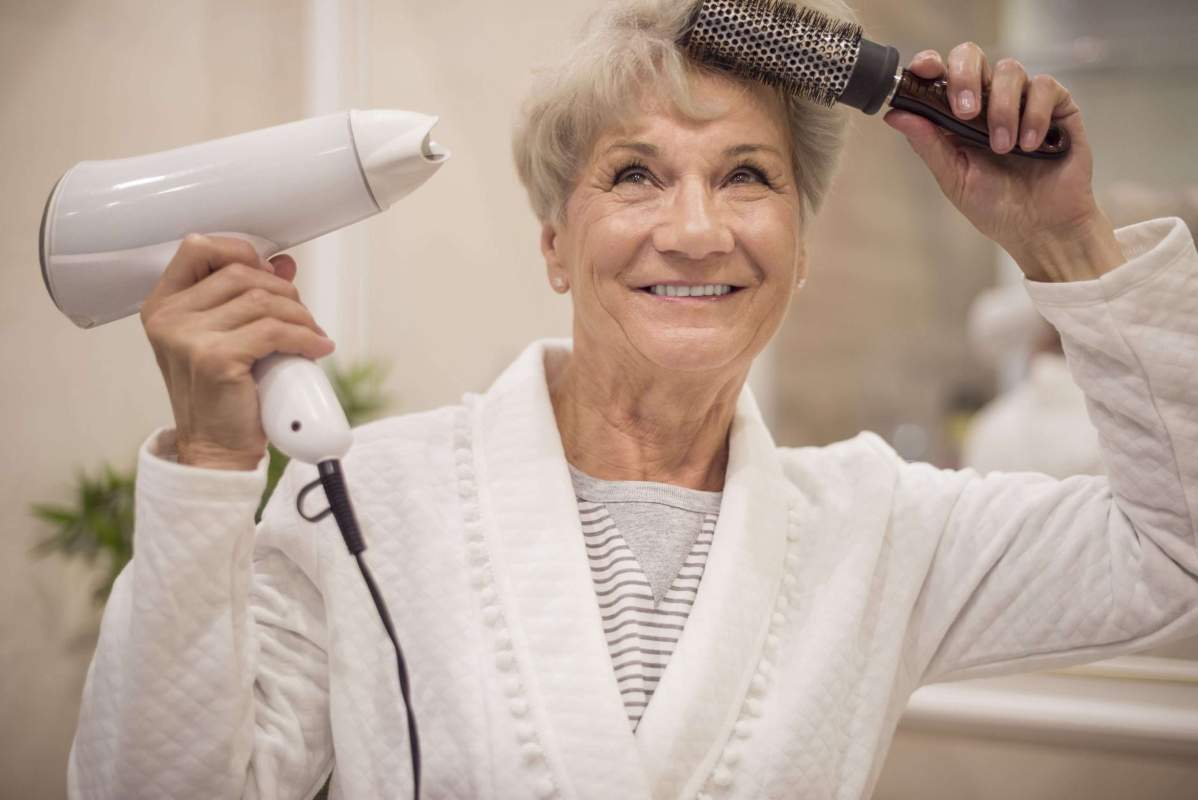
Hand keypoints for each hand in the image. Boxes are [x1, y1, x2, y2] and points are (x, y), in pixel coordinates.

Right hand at [140, 235, 334, 469]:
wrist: (216, 450)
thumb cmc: (221, 397)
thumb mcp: (229, 338)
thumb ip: (248, 298)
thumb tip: (284, 264)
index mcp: (163, 306)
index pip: (198, 249)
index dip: (241, 252)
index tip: (270, 273)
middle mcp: (168, 318)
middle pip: (241, 273)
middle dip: (283, 291)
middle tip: (301, 317)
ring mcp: (188, 338)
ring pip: (263, 301)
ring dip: (300, 316)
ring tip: (312, 336)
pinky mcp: (215, 358)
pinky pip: (275, 331)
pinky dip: (306, 337)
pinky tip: (317, 348)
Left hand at [882, 43, 1124, 281]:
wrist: (1041, 229)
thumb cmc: (995, 206)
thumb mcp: (954, 178)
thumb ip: (928, 144)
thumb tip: (894, 114)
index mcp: (956, 115)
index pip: (941, 74)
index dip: (930, 64)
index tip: (924, 70)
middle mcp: (988, 101)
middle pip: (972, 56)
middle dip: (965, 78)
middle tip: (966, 113)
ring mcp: (1023, 100)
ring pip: (1010, 70)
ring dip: (1002, 109)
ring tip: (1003, 148)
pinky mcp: (1058, 106)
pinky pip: (1045, 86)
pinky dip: (1035, 114)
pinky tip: (1032, 145)